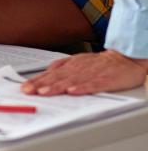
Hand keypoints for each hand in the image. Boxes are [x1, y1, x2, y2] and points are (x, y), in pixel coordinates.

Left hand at [22, 50, 147, 95]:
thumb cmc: (100, 63)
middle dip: (41, 84)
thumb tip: (44, 75)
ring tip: (44, 92)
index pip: (50, 74)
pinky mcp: (106, 80)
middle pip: (57, 77)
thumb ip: (62, 68)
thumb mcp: (78, 62)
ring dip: (57, 87)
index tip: (25, 88)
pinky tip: (73, 92)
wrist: (125, 58)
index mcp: (71, 65)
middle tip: (29, 91)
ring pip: (71, 81)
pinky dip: (83, 88)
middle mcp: (78, 68)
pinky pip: (93, 84)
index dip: (37, 81)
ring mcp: (92, 74)